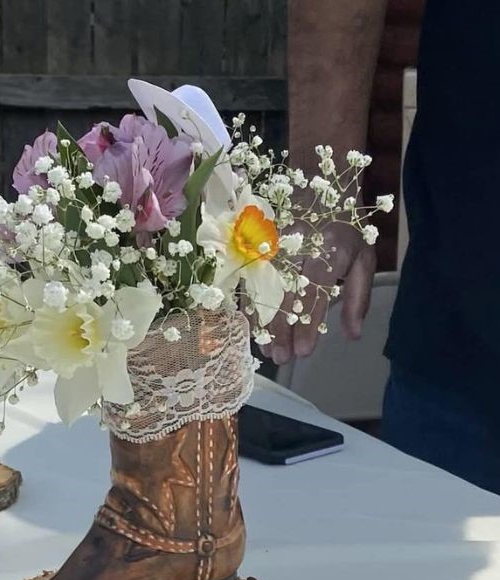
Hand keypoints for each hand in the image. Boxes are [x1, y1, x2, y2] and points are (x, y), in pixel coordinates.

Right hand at [261, 221, 376, 365]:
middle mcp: (298, 249)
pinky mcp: (259, 248)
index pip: (315, 294)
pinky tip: (254, 328)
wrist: (318, 185)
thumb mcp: (363, 259)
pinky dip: (251, 308)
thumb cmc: (344, 230)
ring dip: (263, 324)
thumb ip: (358, 299)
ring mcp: (275, 247)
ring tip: (266, 350)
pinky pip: (251, 282)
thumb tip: (352, 334)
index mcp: (329, 251)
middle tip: (282, 359)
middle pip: (285, 297)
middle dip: (282, 332)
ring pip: (264, 291)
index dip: (308, 325)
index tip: (304, 352)